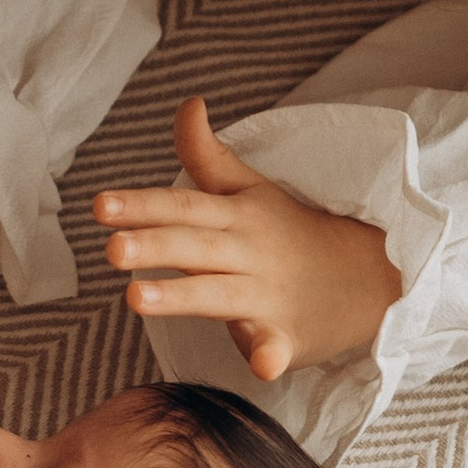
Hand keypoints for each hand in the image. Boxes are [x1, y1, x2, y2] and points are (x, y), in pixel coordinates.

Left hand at [93, 95, 400, 381]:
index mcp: (236, 216)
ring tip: (135, 298)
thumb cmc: (292, 231)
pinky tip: (262, 363)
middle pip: (194, 247)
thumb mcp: (252, 189)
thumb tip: (187, 104)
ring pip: (219, 295)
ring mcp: (268, 295)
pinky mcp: (288, 335)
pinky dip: (271, 355)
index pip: (183, 207)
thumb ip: (208, 155)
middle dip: (154, 245)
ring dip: (181, 296)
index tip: (99, 206)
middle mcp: (248, 252)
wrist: (368, 275)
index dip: (141, 205)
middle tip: (111, 248)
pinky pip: (278, 346)